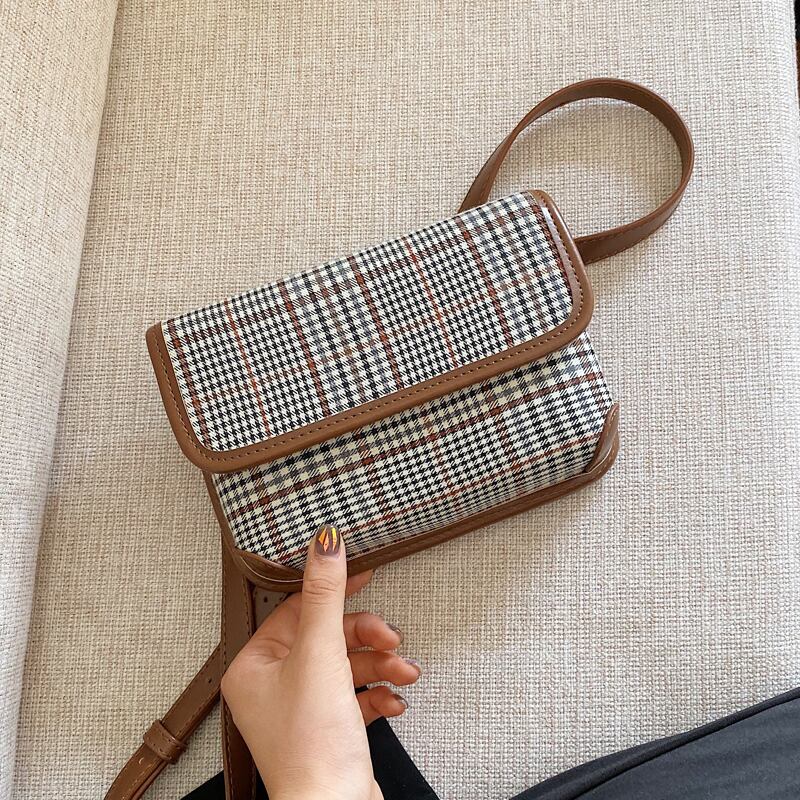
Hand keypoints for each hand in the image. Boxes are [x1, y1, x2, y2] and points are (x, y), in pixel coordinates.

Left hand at [220, 526, 421, 799]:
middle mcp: (274, 686)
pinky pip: (357, 695)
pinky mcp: (329, 728)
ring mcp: (302, 709)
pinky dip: (379, 692)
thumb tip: (324, 543)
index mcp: (255, 665)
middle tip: (390, 635)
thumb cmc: (312, 747)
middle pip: (327, 636)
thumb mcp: (321, 654)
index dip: (334, 592)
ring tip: (402, 671)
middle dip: (366, 636)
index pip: (297, 608)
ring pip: (347, 665)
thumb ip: (325, 594)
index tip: (363, 575)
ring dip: (380, 664)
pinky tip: (395, 699)